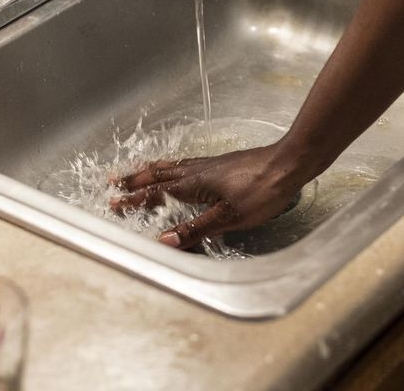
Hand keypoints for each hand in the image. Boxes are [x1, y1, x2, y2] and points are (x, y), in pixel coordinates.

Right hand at [110, 145, 313, 248]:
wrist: (289, 163)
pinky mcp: (222, 164)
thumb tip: (164, 241)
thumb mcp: (229, 216)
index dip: (134, 199)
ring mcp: (210, 165)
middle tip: (114, 181)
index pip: (156, 192)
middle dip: (135, 180)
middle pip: (159, 174)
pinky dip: (171, 166)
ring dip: (151, 170)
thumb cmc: (262, 190)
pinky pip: (186, 163)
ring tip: (138, 171)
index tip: (113, 202)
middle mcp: (197, 171)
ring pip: (172, 166)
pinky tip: (179, 168)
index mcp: (195, 184)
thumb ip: (196, 229)